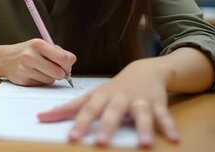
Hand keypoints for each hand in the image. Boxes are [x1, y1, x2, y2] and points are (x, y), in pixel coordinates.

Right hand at [0, 38, 75, 85]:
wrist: (5, 59)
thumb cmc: (28, 51)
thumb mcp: (41, 45)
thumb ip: (58, 53)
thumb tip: (70, 65)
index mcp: (38, 44)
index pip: (64, 58)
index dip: (68, 64)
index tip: (66, 64)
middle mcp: (30, 56)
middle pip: (59, 72)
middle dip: (61, 73)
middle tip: (56, 69)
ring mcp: (25, 69)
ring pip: (51, 80)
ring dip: (50, 77)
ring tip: (42, 70)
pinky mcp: (23, 81)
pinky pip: (41, 85)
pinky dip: (41, 81)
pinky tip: (34, 74)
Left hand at [37, 59, 178, 146]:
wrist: (144, 70)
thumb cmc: (112, 89)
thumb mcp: (90, 96)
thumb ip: (67, 109)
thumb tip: (40, 117)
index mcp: (102, 97)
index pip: (88, 111)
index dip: (80, 124)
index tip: (72, 138)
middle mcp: (120, 98)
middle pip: (113, 112)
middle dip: (107, 127)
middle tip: (101, 143)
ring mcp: (140, 101)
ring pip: (142, 114)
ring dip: (144, 128)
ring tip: (145, 144)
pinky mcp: (157, 104)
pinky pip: (165, 116)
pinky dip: (170, 126)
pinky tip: (174, 139)